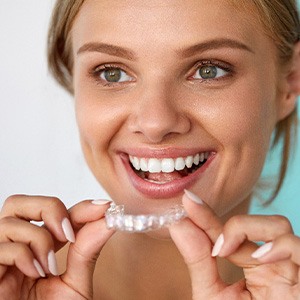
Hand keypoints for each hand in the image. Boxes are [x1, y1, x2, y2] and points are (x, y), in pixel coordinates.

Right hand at [0, 195, 113, 299]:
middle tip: (68, 233)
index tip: (105, 208)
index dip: (80, 206)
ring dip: (39, 238)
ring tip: (49, 266)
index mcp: (37, 249)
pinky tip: (35, 274)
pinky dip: (24, 255)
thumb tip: (109, 220)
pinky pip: (1, 246)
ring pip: (11, 219)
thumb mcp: (75, 284)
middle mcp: (15, 248)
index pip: (55, 213)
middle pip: (20, 203)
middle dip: (50, 208)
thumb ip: (88, 251)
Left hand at [169, 190, 299, 298]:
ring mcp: (290, 270)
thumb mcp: (212, 296)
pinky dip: (280, 247)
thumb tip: (178, 224)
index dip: (207, 215)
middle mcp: (271, 263)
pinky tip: (260, 259)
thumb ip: (198, 260)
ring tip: (230, 252)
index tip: (188, 201)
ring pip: (281, 226)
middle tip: (215, 245)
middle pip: (256, 222)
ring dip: (253, 231)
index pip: (227, 231)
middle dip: (233, 223)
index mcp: (250, 265)